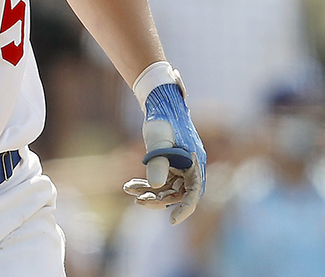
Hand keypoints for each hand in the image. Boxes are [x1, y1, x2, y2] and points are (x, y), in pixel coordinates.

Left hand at [124, 72, 205, 224]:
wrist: (158, 102)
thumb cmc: (162, 119)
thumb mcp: (158, 141)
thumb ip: (158, 164)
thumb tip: (156, 187)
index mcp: (195, 163)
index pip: (193, 193)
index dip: (184, 209)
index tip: (172, 221)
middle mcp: (192, 167)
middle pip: (177, 193)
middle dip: (158, 199)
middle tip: (138, 201)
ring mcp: (182, 166)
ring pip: (167, 188)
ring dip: (149, 191)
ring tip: (128, 189)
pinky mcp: (172, 163)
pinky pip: (161, 179)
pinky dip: (147, 183)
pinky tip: (129, 185)